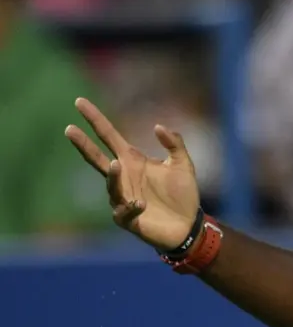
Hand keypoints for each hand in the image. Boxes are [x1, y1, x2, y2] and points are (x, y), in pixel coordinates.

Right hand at [64, 98, 200, 250]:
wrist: (188, 224)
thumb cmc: (183, 194)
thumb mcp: (182, 163)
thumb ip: (174, 143)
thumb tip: (157, 126)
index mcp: (132, 160)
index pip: (108, 136)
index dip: (95, 120)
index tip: (80, 102)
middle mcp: (122, 177)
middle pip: (96, 158)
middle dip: (83, 144)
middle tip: (69, 129)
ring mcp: (122, 197)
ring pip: (111, 185)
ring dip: (112, 176)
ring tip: (116, 164)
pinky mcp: (128, 218)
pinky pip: (123, 211)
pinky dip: (130, 206)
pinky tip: (141, 203)